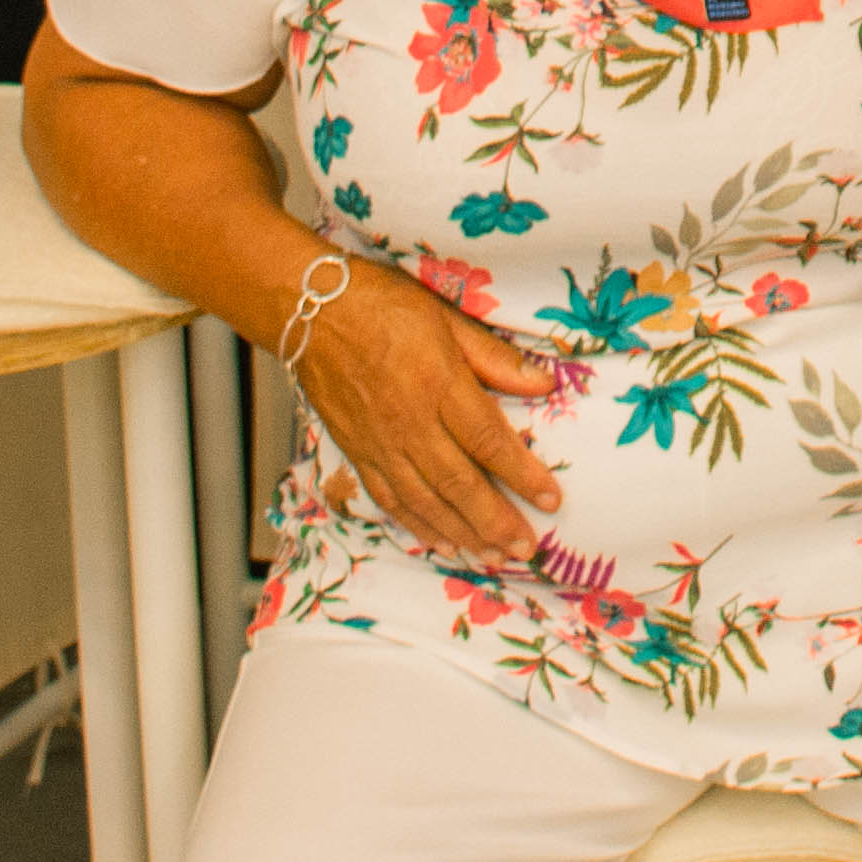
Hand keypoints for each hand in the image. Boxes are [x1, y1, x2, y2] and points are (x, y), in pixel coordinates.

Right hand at [284, 259, 565, 559]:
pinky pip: (390, 498)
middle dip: (496, 521)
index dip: (522, 475)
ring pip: (426, 500)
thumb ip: (494, 357)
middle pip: (459, 483)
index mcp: (437, 383)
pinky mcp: (357, 452)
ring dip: (462, 534)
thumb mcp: (446, 317)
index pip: (488, 439)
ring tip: (493, 557)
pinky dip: (417, 525)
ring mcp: (380, 442)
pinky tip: (440, 542)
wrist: (310, 312)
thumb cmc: (382, 304)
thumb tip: (544, 384)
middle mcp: (409, 422)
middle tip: (526, 548)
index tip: (551, 500)